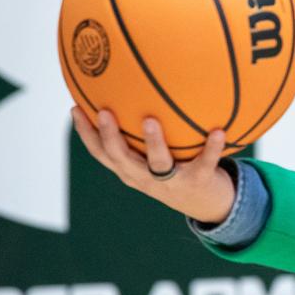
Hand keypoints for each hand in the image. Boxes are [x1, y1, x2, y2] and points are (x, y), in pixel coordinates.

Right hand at [70, 107, 236, 223]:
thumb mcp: (157, 155)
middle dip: (109, 135)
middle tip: (104, 112)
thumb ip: (144, 133)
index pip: (101, 152)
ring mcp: (171, 182)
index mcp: (131, 170)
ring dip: (153, 142)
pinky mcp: (198, 181)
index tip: (75, 108)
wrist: (209, 205)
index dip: (86, 133)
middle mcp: (145, 178)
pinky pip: (205, 162)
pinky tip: (219, 130)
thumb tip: (141, 89)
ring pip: (157, 163)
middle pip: (120, 158)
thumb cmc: (178, 170)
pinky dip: (212, 147)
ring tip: (151, 121)